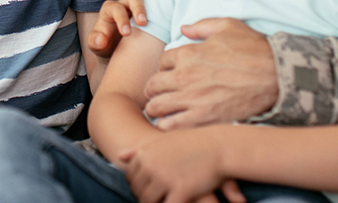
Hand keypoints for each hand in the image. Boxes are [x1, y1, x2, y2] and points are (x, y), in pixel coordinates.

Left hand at [87, 0, 156, 56]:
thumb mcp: (95, 45)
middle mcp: (123, 4)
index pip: (116, 9)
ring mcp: (136, 4)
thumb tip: (101, 39)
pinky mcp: (148, 8)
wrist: (114, 49)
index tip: (127, 33)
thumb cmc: (104, 44)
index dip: (121, 19)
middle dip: (138, 8)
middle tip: (143, 22)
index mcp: (110, 10)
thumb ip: (94, 42)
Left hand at [118, 129, 243, 202]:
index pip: (131, 177)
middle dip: (146, 197)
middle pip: (138, 191)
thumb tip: (118, 156)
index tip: (151, 188)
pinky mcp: (180, 191)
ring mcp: (164, 179)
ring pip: (149, 202)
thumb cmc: (192, 143)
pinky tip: (178, 201)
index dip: (139, 186)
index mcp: (144, 154)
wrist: (218, 147)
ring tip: (168, 199)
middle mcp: (150, 166)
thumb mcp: (163, 141)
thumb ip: (139, 150)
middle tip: (159, 197)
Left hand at [143, 18, 276, 129]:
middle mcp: (184, 76)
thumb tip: (184, 28)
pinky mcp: (203, 118)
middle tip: (159, 92)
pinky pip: (172, 125)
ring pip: (157, 106)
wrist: (276, 75)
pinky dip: (165, 125)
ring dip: (155, 107)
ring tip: (161, 109)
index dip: (165, 67)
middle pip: (153, 84)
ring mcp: (192, 99)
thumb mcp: (228, 26)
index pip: (162, 62)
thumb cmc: (254, 49)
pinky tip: (169, 123)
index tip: (171, 72)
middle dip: (154, 88)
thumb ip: (202, 26)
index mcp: (188, 54)